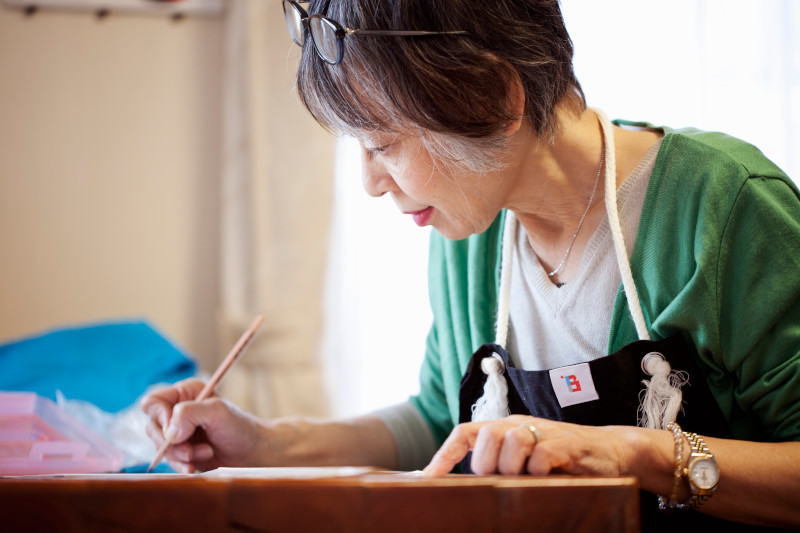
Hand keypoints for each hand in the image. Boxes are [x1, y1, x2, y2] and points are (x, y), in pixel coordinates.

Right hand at [141, 378, 263, 472]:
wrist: (252, 453)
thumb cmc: (240, 428)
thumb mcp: (218, 413)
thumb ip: (190, 413)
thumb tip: (169, 430)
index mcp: (185, 393)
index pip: (153, 402)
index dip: (160, 417)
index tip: (176, 431)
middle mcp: (178, 410)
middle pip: (153, 427)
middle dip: (172, 443)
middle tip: (192, 450)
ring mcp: (178, 432)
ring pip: (160, 446)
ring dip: (181, 454)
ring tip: (205, 453)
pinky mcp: (181, 450)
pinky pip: (168, 460)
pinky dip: (181, 465)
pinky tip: (194, 467)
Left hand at [422, 415, 634, 477]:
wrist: (612, 451)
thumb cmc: (563, 461)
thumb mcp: (527, 463)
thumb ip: (502, 470)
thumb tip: (469, 492)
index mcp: (505, 428)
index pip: (466, 432)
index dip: (445, 454)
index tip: (428, 477)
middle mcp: (519, 425)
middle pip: (486, 434)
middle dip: (487, 463)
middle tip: (502, 480)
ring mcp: (543, 431)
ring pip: (510, 440)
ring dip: (513, 466)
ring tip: (528, 479)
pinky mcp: (566, 443)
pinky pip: (541, 454)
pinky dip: (539, 469)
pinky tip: (547, 476)